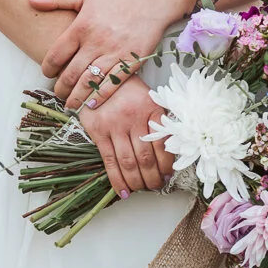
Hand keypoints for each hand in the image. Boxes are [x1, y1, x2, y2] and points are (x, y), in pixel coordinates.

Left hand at [31, 0, 185, 102]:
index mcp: (82, 26)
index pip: (57, 54)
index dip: (47, 68)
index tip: (46, 73)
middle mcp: (97, 42)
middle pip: (71, 73)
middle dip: (61, 88)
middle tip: (57, 94)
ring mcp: (115, 53)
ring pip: (90, 82)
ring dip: (78, 96)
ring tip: (71, 104)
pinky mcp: (132, 61)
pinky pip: (114, 83)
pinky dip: (102, 96)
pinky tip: (93, 103)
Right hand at [78, 74, 174, 194]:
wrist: (100, 76)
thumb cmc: (129, 91)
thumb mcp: (151, 100)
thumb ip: (159, 123)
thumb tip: (168, 155)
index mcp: (152, 110)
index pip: (163, 145)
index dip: (167, 165)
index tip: (168, 175)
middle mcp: (134, 119)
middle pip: (146, 158)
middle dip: (153, 178)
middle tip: (156, 186)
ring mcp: (114, 126)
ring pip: (129, 163)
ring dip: (137, 182)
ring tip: (142, 189)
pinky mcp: (98, 131)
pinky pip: (109, 161)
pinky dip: (117, 179)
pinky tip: (123, 191)